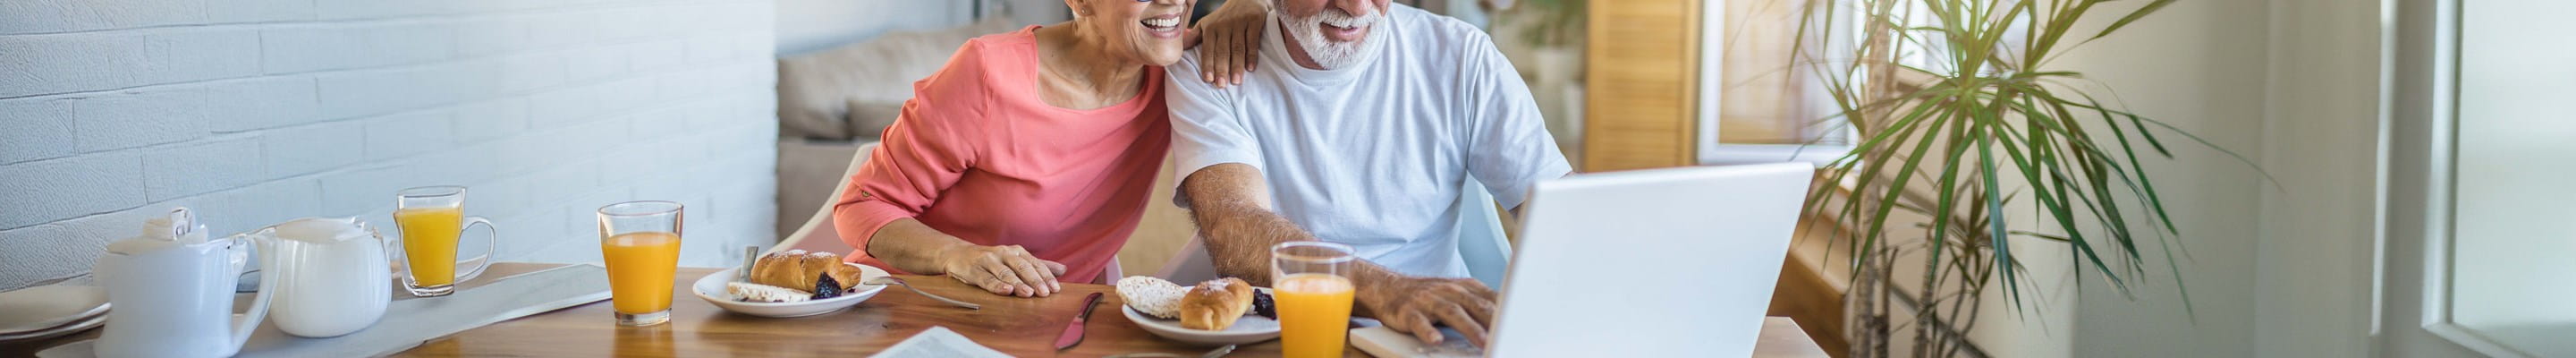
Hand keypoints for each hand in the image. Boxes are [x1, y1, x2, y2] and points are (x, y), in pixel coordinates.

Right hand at [936, 244, 1066, 296]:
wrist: (958, 254)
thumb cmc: (991, 260)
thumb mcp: (1015, 259)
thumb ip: (1038, 265)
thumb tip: (1063, 269)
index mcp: (1016, 251)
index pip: (1034, 263)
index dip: (1045, 276)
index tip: (1055, 288)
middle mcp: (1003, 253)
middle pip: (1022, 267)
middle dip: (1034, 280)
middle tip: (1045, 293)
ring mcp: (988, 261)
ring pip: (1005, 273)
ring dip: (1017, 283)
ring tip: (1028, 293)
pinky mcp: (974, 270)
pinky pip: (986, 279)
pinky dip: (996, 285)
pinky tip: (1006, 290)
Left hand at [1184, 0, 1265, 86]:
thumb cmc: (1224, 16)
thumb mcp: (1207, 23)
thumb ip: (1195, 37)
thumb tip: (1180, 51)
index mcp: (1210, 28)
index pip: (1208, 49)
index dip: (1208, 64)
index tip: (1208, 80)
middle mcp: (1224, 25)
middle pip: (1222, 50)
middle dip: (1221, 68)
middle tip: (1221, 85)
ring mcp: (1239, 23)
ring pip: (1237, 47)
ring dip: (1237, 65)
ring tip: (1236, 81)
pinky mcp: (1254, 21)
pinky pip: (1252, 40)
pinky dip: (1252, 55)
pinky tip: (1251, 68)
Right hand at [1356, 276, 1496, 347]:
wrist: (1388, 288)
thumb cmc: (1430, 296)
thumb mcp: (1458, 295)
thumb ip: (1481, 304)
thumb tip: (1510, 318)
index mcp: (1465, 288)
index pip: (1491, 299)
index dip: (1508, 311)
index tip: (1523, 324)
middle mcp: (1449, 291)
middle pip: (1476, 305)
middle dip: (1494, 321)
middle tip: (1509, 335)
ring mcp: (1428, 301)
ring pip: (1452, 313)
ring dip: (1470, 328)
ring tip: (1483, 342)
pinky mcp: (1409, 312)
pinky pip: (1420, 322)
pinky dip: (1429, 331)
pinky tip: (1436, 340)